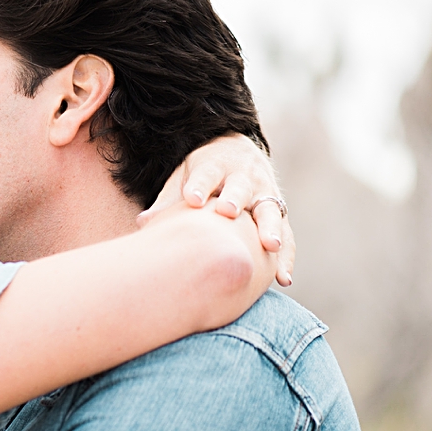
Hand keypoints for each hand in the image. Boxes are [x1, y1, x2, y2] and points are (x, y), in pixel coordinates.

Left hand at [138, 134, 294, 285]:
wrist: (238, 152)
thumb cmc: (203, 172)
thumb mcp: (184, 174)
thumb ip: (168, 199)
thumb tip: (144, 222)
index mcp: (216, 165)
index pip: (206, 175)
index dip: (199, 186)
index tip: (191, 199)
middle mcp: (244, 177)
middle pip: (241, 188)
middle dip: (236, 199)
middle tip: (229, 212)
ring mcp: (264, 194)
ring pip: (270, 211)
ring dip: (270, 228)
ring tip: (269, 246)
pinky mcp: (278, 214)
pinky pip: (287, 235)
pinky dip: (286, 256)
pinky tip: (282, 278)